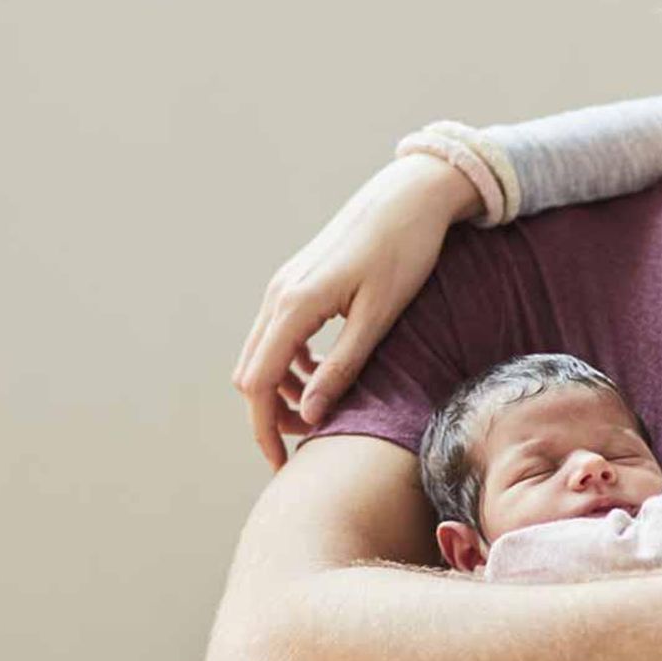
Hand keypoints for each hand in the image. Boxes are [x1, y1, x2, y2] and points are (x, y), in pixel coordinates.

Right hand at [231, 155, 480, 466]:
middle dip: (271, 413)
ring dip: (283, 388)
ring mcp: (285, 285)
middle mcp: (279, 294)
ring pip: (262, 354)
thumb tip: (310, 416)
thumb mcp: (381, 316)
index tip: (282, 465)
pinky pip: (277, 333)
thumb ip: (343, 367)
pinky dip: (291, 362)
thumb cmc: (406, 252)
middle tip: (310, 440)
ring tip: (323, 409)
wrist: (410, 195)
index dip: (264, 429)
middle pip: (251, 373)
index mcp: (296, 304)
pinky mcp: (297, 280)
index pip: (259, 383)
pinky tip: (325, 371)